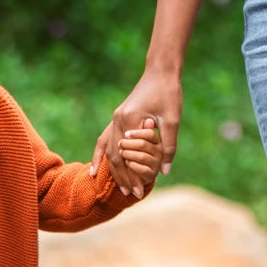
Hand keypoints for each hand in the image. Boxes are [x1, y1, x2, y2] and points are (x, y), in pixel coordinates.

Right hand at [90, 68, 182, 197]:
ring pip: (108, 149)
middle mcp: (118, 120)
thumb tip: (164, 171)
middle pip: (114, 156)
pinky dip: (100, 154)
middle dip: (123, 177)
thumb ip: (168, 145)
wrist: (161, 72)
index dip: (132, 175)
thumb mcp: (172, 119)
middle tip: (132, 195)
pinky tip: (94, 168)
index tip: (140, 191)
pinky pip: (105, 139)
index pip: (126, 156)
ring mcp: (116, 118)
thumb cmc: (168, 93)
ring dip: (114, 170)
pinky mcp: (119, 117)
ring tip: (121, 188)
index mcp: (130, 119)